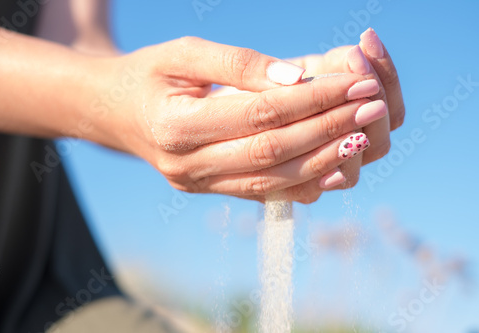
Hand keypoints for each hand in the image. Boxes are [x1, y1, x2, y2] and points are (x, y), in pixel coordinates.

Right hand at [91, 37, 385, 202]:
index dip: (314, 99)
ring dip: (324, 159)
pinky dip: (302, 183)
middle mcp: (187, 166)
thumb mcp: (182, 53)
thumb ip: (237, 64)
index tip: (357, 81)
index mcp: (176, 126)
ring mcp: (198, 185)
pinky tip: (333, 167)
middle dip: (329, 128)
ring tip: (362, 135)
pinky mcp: (209, 191)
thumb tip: (296, 79)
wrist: (112, 113)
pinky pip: (263, 195)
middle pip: (274, 151)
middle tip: (372, 106)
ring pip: (273, 180)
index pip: (261, 113)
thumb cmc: (148, 75)